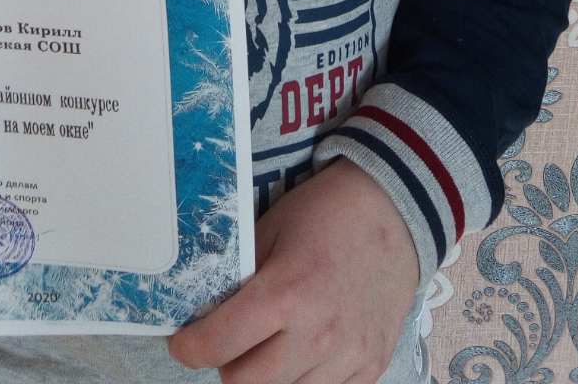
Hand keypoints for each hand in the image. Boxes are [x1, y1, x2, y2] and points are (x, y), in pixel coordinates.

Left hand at [167, 159, 419, 383]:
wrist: (395, 210)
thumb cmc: (327, 212)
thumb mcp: (271, 228)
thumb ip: (239, 274)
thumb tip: (204, 307)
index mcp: (286, 293)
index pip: (218, 345)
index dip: (189, 348)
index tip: (182, 342)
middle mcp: (318, 333)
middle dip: (227, 364)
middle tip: (228, 341)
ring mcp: (348, 356)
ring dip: (267, 377)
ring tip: (268, 344)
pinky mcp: (370, 368)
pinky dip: (304, 381)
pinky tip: (302, 352)